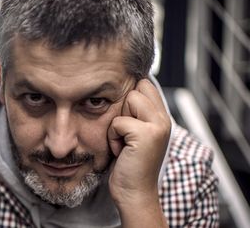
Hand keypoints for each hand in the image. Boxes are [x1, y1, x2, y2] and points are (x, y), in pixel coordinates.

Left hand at [107, 79, 170, 225]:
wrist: (134, 193)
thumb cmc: (129, 164)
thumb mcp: (134, 134)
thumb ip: (136, 113)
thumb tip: (125, 89)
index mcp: (162, 118)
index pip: (146, 84)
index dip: (130, 98)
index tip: (127, 121)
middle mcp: (164, 119)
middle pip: (137, 88)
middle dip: (124, 108)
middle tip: (126, 134)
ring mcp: (158, 126)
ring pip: (129, 99)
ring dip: (118, 123)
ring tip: (124, 142)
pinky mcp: (146, 134)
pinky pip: (118, 122)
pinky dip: (113, 137)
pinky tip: (122, 151)